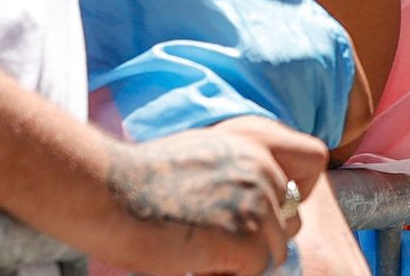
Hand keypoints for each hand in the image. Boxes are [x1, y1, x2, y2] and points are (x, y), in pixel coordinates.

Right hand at [90, 117, 326, 274]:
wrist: (105, 190)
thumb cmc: (135, 181)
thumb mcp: (200, 157)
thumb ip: (236, 175)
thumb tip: (257, 208)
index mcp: (255, 147)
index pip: (304, 174)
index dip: (284, 204)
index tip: (258, 219)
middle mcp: (264, 171)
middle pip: (288, 224)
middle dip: (257, 242)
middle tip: (210, 244)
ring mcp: (258, 204)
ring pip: (272, 253)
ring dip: (240, 263)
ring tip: (196, 252)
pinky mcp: (246, 238)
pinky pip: (255, 272)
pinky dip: (225, 275)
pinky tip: (193, 262)